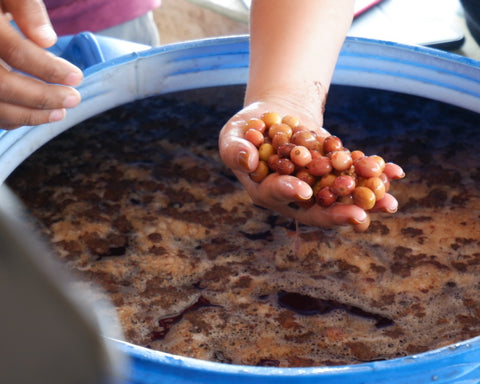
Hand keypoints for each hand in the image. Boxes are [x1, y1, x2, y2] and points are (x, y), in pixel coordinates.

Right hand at [0, 0, 82, 128]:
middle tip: (74, 98)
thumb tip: (47, 40)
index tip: (77, 77)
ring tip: (61, 113)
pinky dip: (13, 117)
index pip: (15, 52)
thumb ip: (26, 8)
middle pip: (2, 84)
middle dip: (42, 97)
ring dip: (29, 115)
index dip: (48, 68)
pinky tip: (37, 115)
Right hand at [219, 100, 403, 231]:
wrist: (275, 115)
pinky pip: (356, 173)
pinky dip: (375, 173)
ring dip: (365, 200)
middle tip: (359, 216)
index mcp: (267, 191)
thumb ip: (235, 150)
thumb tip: (248, 161)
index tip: (304, 191)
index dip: (289, 193)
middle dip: (337, 213)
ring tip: (389, 203)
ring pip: (342, 196)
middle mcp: (295, 195)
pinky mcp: (336, 170)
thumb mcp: (234, 134)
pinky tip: (396, 173)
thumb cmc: (248, 129)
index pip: (277, 194)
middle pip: (316, 209)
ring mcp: (319, 185)